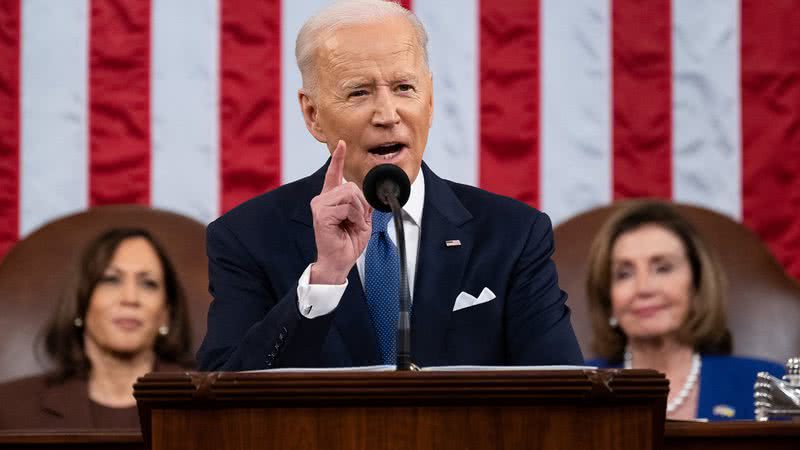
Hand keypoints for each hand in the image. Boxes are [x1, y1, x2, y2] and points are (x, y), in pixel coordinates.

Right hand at [310, 140, 371, 283]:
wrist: (339, 261)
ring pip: (350, 194)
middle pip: (351, 186)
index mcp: (332, 198)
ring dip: (358, 211)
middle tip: (357, 221)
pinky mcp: (321, 213)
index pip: (334, 173)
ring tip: (351, 224)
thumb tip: (372, 193)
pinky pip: (347, 206)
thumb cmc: (348, 243)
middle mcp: (323, 199)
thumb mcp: (362, 220)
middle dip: (362, 204)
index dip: (338, 158)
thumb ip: (365, 204)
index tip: (342, 143)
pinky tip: (347, 226)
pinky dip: (354, 217)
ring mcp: (320, 205)